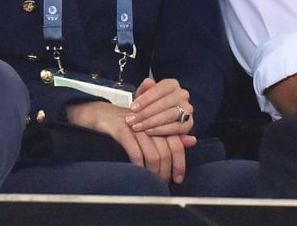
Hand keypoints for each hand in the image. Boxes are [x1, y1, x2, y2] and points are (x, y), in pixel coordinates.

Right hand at [66, 100, 196, 182]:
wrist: (103, 113)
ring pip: (152, 155)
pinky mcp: (123, 130)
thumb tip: (192, 141)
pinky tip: (138, 172)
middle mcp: (152, 123)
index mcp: (161, 121)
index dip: (179, 163)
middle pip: (166, 152)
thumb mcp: (152, 128)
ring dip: (153, 173)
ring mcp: (137, 126)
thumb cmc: (131, 123)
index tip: (178, 178)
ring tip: (152, 181)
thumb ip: (172, 134)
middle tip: (163, 183)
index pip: (176, 145)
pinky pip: (135, 152)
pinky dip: (138, 166)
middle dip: (166, 172)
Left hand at [127, 77, 194, 136]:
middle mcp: (182, 95)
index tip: (132, 107)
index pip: (161, 88)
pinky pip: (177, 127)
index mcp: (172, 85)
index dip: (146, 98)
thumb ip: (145, 89)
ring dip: (152, 122)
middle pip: (165, 102)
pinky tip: (149, 131)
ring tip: (138, 126)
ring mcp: (187, 109)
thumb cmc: (150, 105)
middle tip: (132, 120)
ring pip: (171, 114)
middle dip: (146, 112)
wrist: (157, 119)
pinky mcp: (189, 123)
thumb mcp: (144, 96)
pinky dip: (161, 130)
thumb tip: (148, 82)